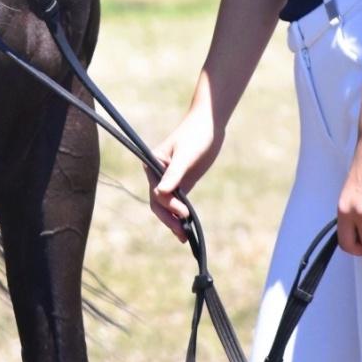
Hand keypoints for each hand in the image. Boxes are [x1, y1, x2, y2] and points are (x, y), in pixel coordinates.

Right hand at [145, 108, 224, 242]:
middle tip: (182, 233)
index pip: (156, 192)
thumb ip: (174, 174)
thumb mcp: (186, 154)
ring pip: (167, 205)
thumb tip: (161, 193)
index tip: (184, 212)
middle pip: (158, 202)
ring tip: (184, 237)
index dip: (169, 205)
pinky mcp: (182, 182)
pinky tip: (187, 227)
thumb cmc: (196, 134)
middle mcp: (157, 174)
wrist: (209, 124)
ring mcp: (170, 179)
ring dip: (174, 220)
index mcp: (152, 165)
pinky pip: (177, 202)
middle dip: (168, 218)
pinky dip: (181, 214)